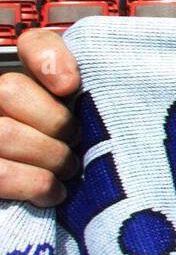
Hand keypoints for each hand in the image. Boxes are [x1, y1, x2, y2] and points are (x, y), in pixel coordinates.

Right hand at [0, 30, 80, 205]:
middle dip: (55, 124)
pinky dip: (35, 184)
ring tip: (66, 170)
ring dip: (49, 158)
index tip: (70, 86)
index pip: (33, 44)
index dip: (49, 57)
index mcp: (24, 82)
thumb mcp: (87, 122)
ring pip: (5, 133)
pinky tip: (52, 191)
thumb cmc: (76, 158)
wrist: (44, 211)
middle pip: (11, 89)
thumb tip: (72, 83)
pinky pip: (1, 172)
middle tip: (74, 145)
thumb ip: (89, 99)